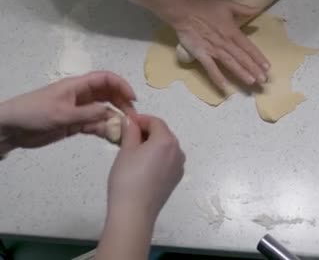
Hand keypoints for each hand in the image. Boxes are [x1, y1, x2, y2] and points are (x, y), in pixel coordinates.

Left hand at [0, 71, 135, 149]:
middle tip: (132, 118)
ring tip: (124, 131)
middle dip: (122, 103)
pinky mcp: (74, 124)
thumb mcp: (63, 114)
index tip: (132, 100)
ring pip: (104, 111)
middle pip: (109, 94)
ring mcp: (78, 110)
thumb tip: (113, 114)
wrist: (11, 128)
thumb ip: (89, 113)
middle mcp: (81, 96)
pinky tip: (111, 136)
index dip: (122, 86)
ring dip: (114, 119)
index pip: (106, 79)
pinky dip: (104, 129)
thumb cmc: (34, 113)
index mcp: (77, 86)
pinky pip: (95, 124)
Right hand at [97, 114, 183, 259]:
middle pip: (163, 133)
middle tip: (128, 135)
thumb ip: (131, 132)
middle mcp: (178, 151)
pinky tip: (143, 165)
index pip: (155, 122)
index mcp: (167, 141)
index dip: (141, 119)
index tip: (127, 121)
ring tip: (134, 150)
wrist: (134, 212)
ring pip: (166, 147)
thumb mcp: (126, 151)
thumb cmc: (127, 178)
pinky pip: (168, 160)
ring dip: (153, 144)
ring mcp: (179, 166)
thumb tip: (131, 121)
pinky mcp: (176, 178)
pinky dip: (158, 156)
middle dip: (147, 131)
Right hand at [172, 0, 269, 89]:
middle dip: (253, 69)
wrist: (184, 11)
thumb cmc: (206, 8)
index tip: (267, 67)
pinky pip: (210, 68)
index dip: (258, 57)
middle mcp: (225, 43)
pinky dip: (217, 77)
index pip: (249, 47)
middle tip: (263, 80)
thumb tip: (259, 9)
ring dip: (241, 73)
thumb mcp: (228, 4)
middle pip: (242, 58)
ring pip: (230, 63)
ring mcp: (213, 50)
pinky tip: (224, 87)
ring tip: (251, 82)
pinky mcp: (201, 54)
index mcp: (232, 32)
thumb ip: (244, 9)